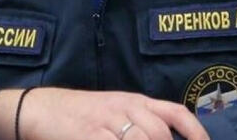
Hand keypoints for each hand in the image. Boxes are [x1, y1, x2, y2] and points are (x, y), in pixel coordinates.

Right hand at [0, 87, 208, 139]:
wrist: (40, 109)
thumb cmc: (80, 113)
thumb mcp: (114, 110)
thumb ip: (140, 122)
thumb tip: (167, 136)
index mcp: (134, 100)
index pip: (174, 112)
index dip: (195, 131)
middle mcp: (124, 108)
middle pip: (160, 133)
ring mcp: (105, 122)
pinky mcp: (89, 135)